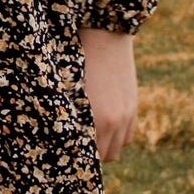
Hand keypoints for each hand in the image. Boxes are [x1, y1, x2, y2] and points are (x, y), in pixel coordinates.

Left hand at [79, 27, 138, 162]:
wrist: (104, 36)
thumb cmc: (77, 61)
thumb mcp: (68, 92)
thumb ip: (69, 117)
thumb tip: (61, 137)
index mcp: (96, 120)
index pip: (91, 156)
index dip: (80, 157)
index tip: (69, 154)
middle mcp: (115, 121)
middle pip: (106, 156)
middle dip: (93, 154)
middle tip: (78, 144)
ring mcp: (127, 114)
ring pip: (118, 147)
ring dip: (106, 145)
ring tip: (92, 135)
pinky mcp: (133, 106)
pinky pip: (128, 135)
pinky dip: (118, 135)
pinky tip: (105, 124)